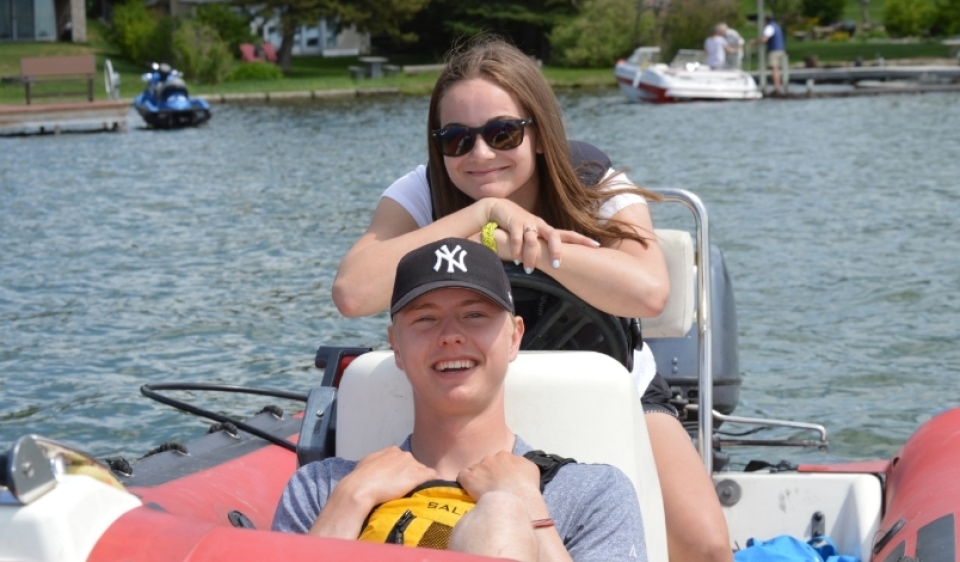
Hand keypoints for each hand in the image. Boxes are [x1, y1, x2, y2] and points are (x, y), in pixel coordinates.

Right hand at [309, 446, 436, 538]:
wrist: (361, 488)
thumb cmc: (360, 479)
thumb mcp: (367, 464)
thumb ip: (377, 463)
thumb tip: (378, 469)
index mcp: (392, 451)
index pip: (403, 460)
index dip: (403, 472)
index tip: (399, 482)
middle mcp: (404, 454)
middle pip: (415, 465)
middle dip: (412, 476)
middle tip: (406, 490)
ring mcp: (412, 464)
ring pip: (423, 472)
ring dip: (420, 482)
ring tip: (415, 494)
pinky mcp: (418, 475)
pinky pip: (433, 477)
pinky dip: (433, 484)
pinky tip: (430, 492)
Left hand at [457, 451, 545, 516]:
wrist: (515, 499)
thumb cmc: (527, 488)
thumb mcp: (532, 470)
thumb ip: (522, 464)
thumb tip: (518, 467)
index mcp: (506, 456)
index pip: (500, 460)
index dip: (501, 471)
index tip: (503, 480)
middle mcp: (492, 458)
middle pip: (487, 464)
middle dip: (489, 473)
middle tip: (493, 487)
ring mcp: (479, 467)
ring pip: (474, 470)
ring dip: (477, 478)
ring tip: (482, 491)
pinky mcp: (469, 478)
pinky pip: (462, 476)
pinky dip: (465, 482)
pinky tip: (469, 490)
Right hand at [484, 199, 597, 272]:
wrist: (498, 208)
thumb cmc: (518, 226)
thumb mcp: (533, 236)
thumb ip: (542, 247)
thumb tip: (554, 265)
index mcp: (547, 230)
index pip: (568, 234)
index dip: (582, 239)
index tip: (597, 245)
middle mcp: (540, 225)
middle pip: (553, 235)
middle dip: (555, 250)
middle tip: (557, 265)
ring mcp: (527, 223)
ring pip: (532, 240)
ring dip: (530, 256)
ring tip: (528, 269)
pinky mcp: (514, 222)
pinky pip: (517, 237)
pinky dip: (516, 249)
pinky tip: (516, 259)